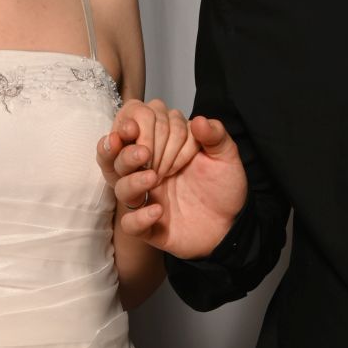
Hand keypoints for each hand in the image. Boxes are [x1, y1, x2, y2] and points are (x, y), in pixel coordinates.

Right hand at [97, 101, 247, 257]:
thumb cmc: (222, 187)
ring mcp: (145, 199)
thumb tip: (199, 120)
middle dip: (126, 153)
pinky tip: (158, 211)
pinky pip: (131, 224)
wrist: (231, 224)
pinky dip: (139, 218)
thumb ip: (215, 136)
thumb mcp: (225, 157)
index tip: (135, 127)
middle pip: (116, 159)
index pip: (132, 133)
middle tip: (144, 153)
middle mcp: (147, 172)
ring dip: (132, 180)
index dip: (129, 127)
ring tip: (154, 178)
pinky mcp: (149, 226)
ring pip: (120, 188)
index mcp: (160, 150)